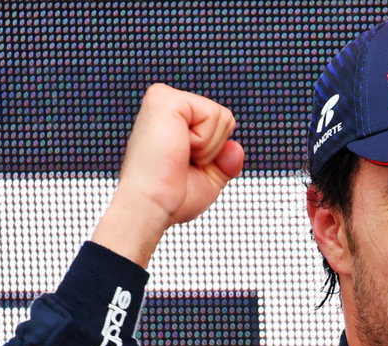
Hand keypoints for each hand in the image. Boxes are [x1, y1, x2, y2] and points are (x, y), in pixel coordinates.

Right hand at [91, 84, 244, 266]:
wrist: (151, 206)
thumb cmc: (171, 197)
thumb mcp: (208, 178)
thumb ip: (225, 162)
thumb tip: (236, 147)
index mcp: (173, 119)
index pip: (220, 124)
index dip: (214, 153)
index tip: (185, 166)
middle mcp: (166, 103)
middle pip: (225, 118)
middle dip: (213, 149)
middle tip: (182, 162)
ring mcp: (163, 97)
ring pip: (222, 116)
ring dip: (208, 147)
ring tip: (178, 156)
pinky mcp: (165, 98)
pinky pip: (214, 114)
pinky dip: (204, 141)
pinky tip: (179, 148)